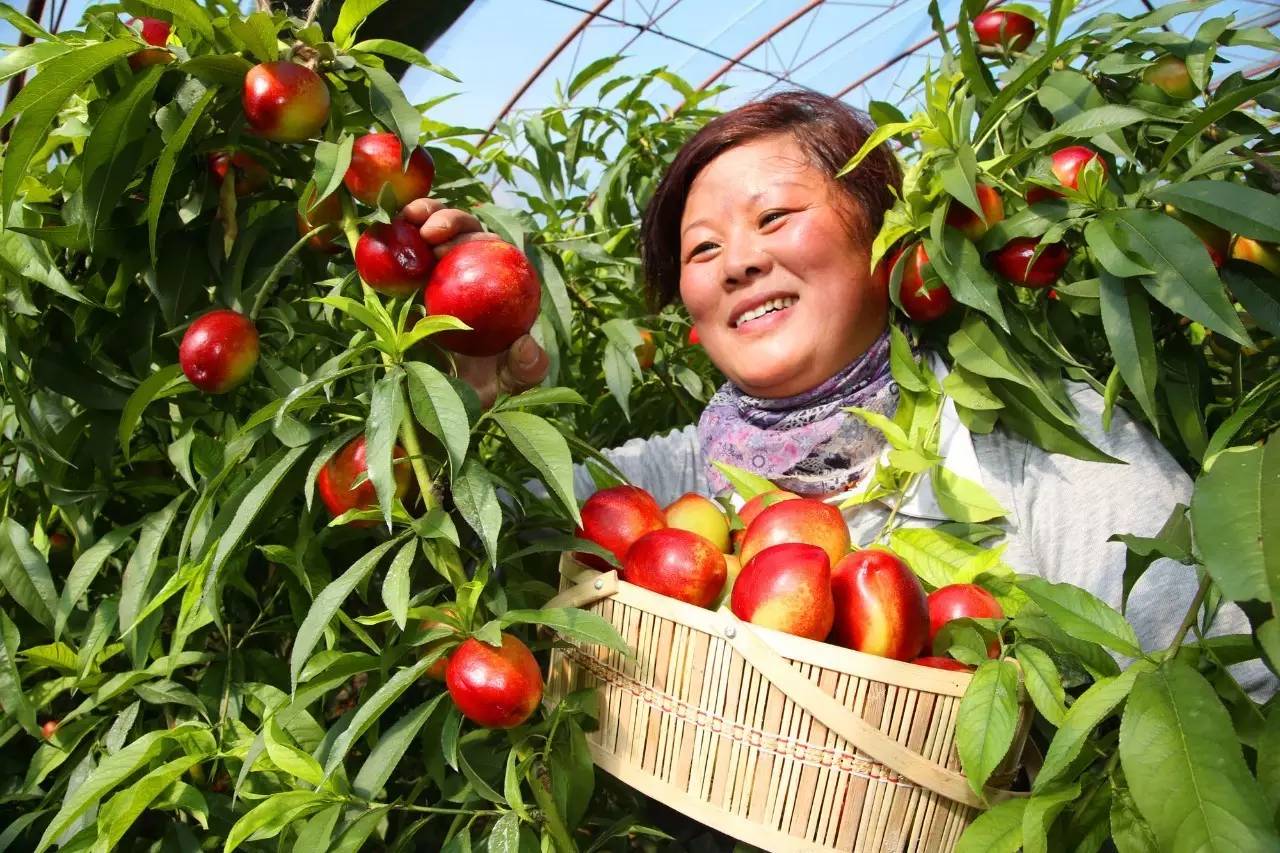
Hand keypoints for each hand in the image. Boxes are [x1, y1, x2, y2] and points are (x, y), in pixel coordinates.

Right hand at [402, 198, 549, 407]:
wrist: (435, 399)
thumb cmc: (478, 388)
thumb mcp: (506, 384)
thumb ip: (526, 370)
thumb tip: (526, 343)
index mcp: (495, 286)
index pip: (492, 250)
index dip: (477, 238)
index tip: (458, 246)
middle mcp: (467, 271)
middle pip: (464, 231)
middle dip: (449, 219)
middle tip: (431, 234)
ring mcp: (434, 271)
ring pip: (431, 230)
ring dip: (424, 214)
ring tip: (410, 220)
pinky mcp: (405, 279)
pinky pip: (400, 249)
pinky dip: (393, 233)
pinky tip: (384, 230)